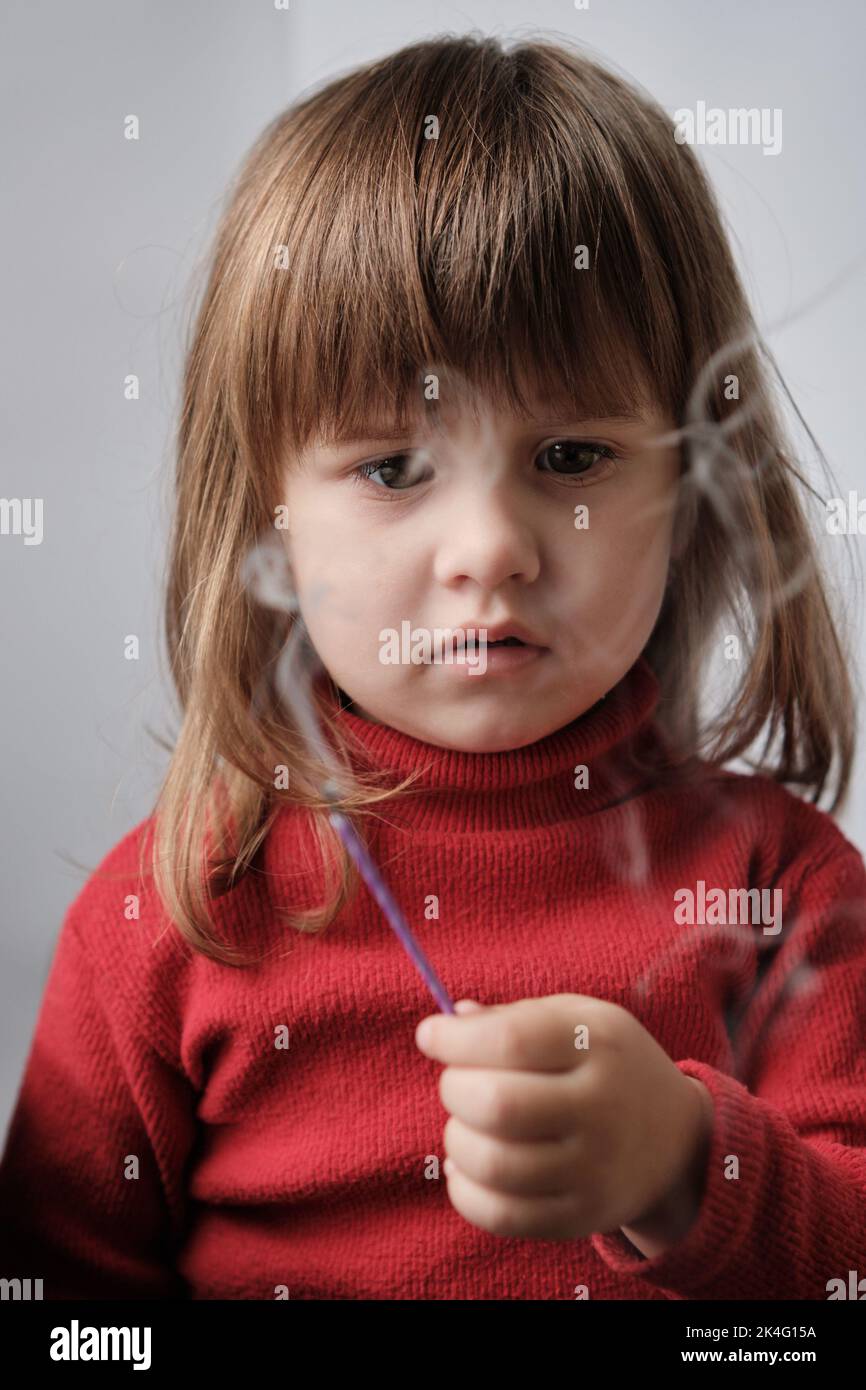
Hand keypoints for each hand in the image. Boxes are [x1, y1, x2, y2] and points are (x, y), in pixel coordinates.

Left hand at [414, 993, 713, 1248]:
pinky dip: (465, 1191)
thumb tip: (448, 1024)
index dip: (454, 1039)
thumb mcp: (577, 1021)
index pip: (511, 1041)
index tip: (430, 1035)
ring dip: (457, 1140)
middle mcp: (602, 1107)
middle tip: (459, 1082)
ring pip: (493, 1164)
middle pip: (498, 1104)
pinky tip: (467, 1168)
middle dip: (455, 1088)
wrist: (676, 1139)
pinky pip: (502, 1215)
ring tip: (467, 1125)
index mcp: (598, 1043)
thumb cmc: (605, 1065)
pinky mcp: (582, 1216)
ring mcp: (594, 1169)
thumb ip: (514, 1018)